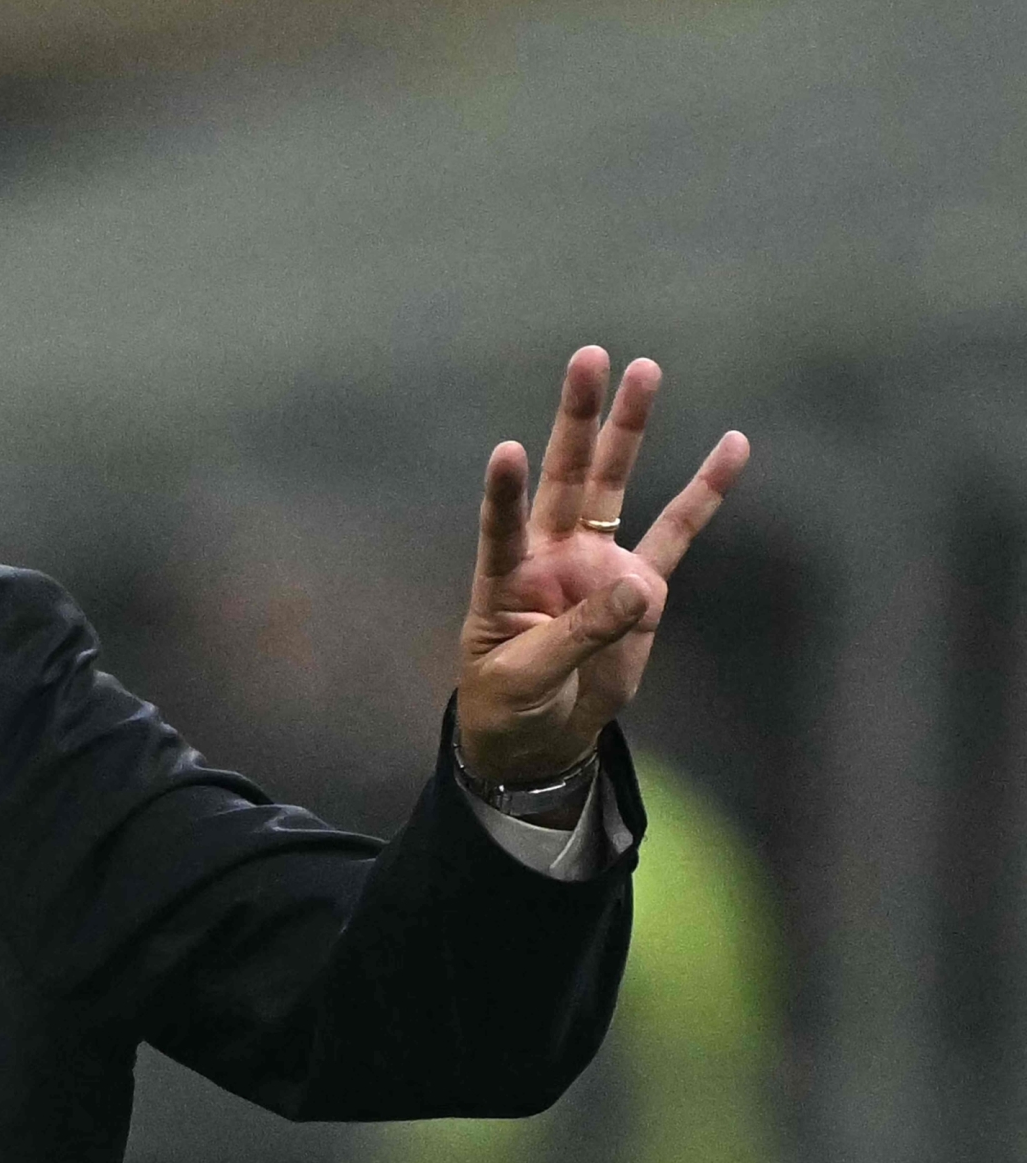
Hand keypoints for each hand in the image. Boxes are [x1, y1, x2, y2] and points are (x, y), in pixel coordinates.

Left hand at [455, 346, 748, 782]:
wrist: (540, 733)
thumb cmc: (512, 702)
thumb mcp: (531, 677)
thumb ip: (580, 634)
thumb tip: (640, 591)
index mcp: (506, 577)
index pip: (502, 526)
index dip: (504, 491)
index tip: (507, 451)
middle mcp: (550, 555)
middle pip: (565, 476)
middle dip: (578, 418)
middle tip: (590, 357)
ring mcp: (596, 564)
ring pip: (613, 485)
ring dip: (628, 430)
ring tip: (645, 370)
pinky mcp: (638, 587)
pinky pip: (676, 531)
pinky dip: (704, 491)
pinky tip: (731, 446)